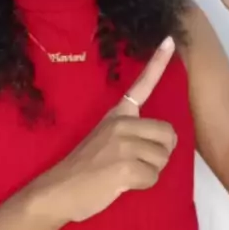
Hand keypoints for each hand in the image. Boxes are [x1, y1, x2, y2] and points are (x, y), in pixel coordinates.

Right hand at [32, 37, 176, 223]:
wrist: (58, 190)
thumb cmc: (85, 167)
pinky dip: (142, 185)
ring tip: (125, 173)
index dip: (158, 63)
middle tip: (137, 162)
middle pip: (169, 136)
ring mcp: (123, 144)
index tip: (169, 40)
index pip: (142, 85)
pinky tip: (121, 183)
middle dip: (160, 154)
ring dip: (150, 171)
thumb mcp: (105, 138)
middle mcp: (122, 124)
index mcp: (118, 115)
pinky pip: (153, 177)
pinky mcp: (124, 166)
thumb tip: (166, 140)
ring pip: (163, 159)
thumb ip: (131, 133)